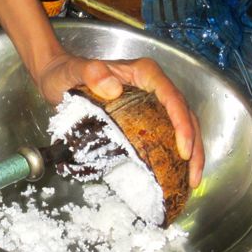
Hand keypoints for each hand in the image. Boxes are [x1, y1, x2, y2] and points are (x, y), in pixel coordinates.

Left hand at [36, 52, 204, 187]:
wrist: (57, 76)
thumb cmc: (66, 72)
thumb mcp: (75, 71)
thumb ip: (92, 73)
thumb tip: (114, 89)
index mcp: (145, 73)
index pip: (172, 98)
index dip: (182, 124)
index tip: (183, 149)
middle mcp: (152, 86)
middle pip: (184, 114)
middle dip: (194, 146)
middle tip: (193, 176)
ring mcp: (150, 101)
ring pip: (181, 125)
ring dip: (190, 152)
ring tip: (191, 179)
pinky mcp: (144, 115)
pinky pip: (166, 133)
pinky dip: (173, 153)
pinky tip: (175, 173)